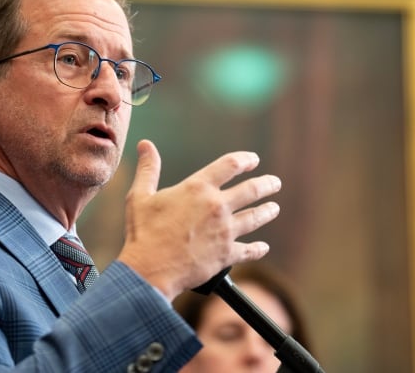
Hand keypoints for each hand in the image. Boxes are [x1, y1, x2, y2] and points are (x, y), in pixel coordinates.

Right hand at [117, 139, 280, 300]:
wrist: (150, 269)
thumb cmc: (143, 232)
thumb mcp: (140, 196)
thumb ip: (148, 169)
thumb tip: (145, 145)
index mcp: (197, 188)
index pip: (230, 165)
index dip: (245, 160)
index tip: (253, 160)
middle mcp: (216, 207)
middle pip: (251, 190)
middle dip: (267, 184)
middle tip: (274, 183)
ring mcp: (225, 231)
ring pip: (255, 218)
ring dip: (267, 212)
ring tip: (273, 208)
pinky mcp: (227, 255)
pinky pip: (249, 250)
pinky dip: (258, 249)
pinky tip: (263, 247)